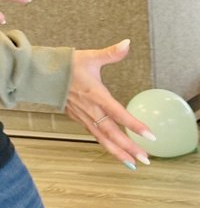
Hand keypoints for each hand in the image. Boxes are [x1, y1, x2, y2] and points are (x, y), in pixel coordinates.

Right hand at [64, 40, 154, 168]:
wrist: (42, 74)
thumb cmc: (67, 65)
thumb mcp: (90, 57)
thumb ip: (111, 53)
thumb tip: (127, 43)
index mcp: (96, 95)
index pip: (118, 113)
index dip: (134, 125)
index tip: (150, 135)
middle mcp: (91, 110)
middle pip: (112, 133)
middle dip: (129, 147)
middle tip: (146, 159)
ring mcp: (84, 117)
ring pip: (103, 139)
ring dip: (119, 152)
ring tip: (134, 164)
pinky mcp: (80, 119)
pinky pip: (96, 136)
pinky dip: (108, 146)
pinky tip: (118, 154)